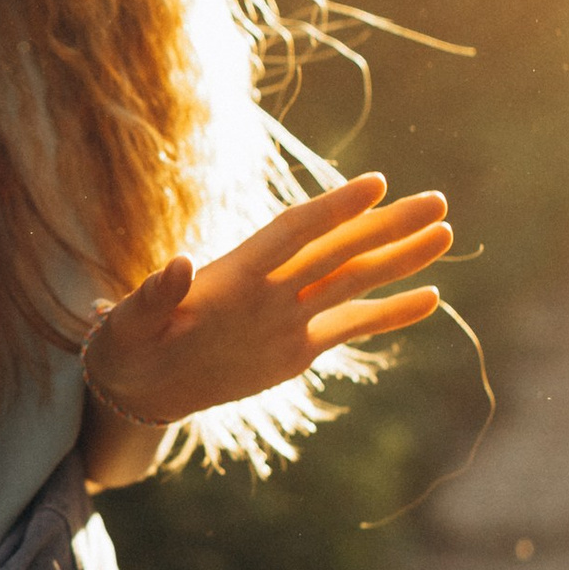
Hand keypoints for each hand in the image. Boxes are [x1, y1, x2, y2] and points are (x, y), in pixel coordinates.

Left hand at [84, 174, 452, 431]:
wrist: (135, 384)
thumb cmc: (123, 347)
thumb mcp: (127, 326)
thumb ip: (151, 297)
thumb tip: (176, 264)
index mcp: (234, 274)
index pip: (294, 233)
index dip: (333, 210)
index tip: (375, 185)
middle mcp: (271, 288)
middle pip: (339, 249)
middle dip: (387, 226)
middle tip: (437, 201)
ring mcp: (290, 315)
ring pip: (355, 280)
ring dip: (399, 257)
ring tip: (445, 232)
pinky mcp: (299, 348)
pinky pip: (352, 326)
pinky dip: (390, 315)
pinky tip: (430, 296)